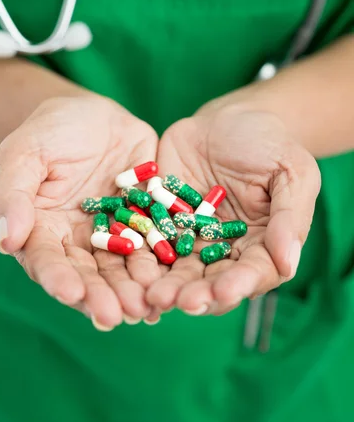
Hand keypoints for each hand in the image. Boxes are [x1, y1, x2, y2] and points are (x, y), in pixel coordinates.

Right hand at [0, 95, 160, 329]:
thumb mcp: (24, 154)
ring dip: (133, 290)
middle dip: (101, 296)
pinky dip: (162, 267)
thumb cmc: (49, 131)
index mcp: (44, 231)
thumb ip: (13, 196)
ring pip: (123, 269)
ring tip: (146, 309)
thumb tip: (6, 242)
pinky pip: (155, 247)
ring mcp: (114, 236)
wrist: (93, 114)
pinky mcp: (144, 224)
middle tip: (115, 316)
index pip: (47, 260)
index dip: (57, 277)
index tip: (69, 292)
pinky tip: (170, 287)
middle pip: (88, 274)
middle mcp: (79, 242)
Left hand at [146, 102, 320, 314]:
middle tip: (181, 302)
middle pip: (210, 280)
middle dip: (196, 294)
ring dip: (165, 285)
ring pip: (176, 270)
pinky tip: (129, 268)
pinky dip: (139, 256)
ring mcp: (190, 240)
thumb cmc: (270, 145)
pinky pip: (148, 242)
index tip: (223, 293)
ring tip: (152, 295)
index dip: (238, 285)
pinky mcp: (161, 223)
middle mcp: (223, 251)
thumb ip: (290, 217)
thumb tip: (288, 263)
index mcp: (260, 246)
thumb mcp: (292, 173)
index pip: (253, 274)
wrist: (228, 119)